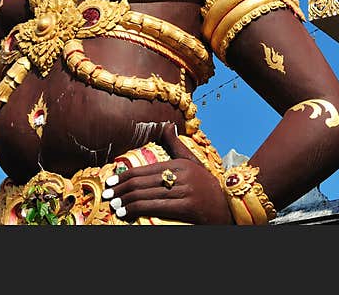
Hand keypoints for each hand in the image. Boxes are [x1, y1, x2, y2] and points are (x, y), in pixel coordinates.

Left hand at [102, 124, 232, 224]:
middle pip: (142, 182)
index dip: (124, 176)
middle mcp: (182, 175)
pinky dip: (137, 210)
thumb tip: (167, 125)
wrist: (232, 208)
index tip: (110, 183)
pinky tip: (126, 213)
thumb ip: (177, 145)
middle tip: (107, 195)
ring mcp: (186, 191)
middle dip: (121, 189)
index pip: (144, 169)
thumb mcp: (194, 163)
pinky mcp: (189, 207)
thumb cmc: (208, 186)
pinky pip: (156, 207)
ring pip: (146, 195)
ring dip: (126, 201)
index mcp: (180, 163)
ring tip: (114, 205)